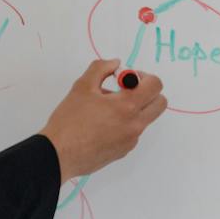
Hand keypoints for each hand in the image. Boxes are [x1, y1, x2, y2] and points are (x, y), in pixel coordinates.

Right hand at [40, 60, 166, 180]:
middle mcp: (135, 124)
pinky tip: (101, 125)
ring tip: (106, 109)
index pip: (155, 85)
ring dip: (134, 108)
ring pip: (145, 118)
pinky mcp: (124, 151)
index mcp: (128, 106)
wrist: (60, 154)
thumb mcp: (82, 86)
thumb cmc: (69, 120)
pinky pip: (132, 132)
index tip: (127, 78)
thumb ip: (101, 68)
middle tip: (126, 91)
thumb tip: (116, 64)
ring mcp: (131, 140)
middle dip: (148, 93)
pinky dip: (124, 124)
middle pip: (160, 103)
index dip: (144, 76)